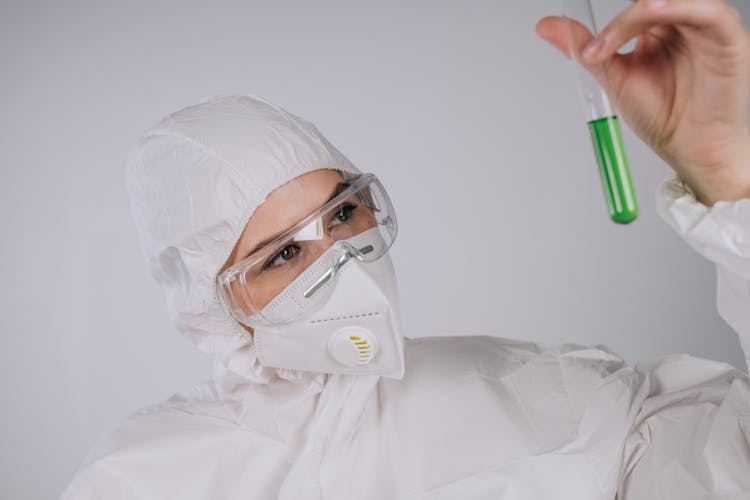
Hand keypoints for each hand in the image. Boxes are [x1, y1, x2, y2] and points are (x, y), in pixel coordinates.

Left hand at [536, 0, 749, 205]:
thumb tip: (545, 25)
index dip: (611, 22)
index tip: (586, 51)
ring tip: (617, 34)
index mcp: (657, 27)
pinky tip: (657, 11)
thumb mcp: (614, 78)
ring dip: (645, 8)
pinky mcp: (729, 39)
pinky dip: (683, 7)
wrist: (689, 150)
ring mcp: (706, 27)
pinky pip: (712, 12)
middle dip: (625, 16)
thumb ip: (586, 48)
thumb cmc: (662, 115)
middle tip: (599, 47)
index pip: (634, 4)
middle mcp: (683, 21)